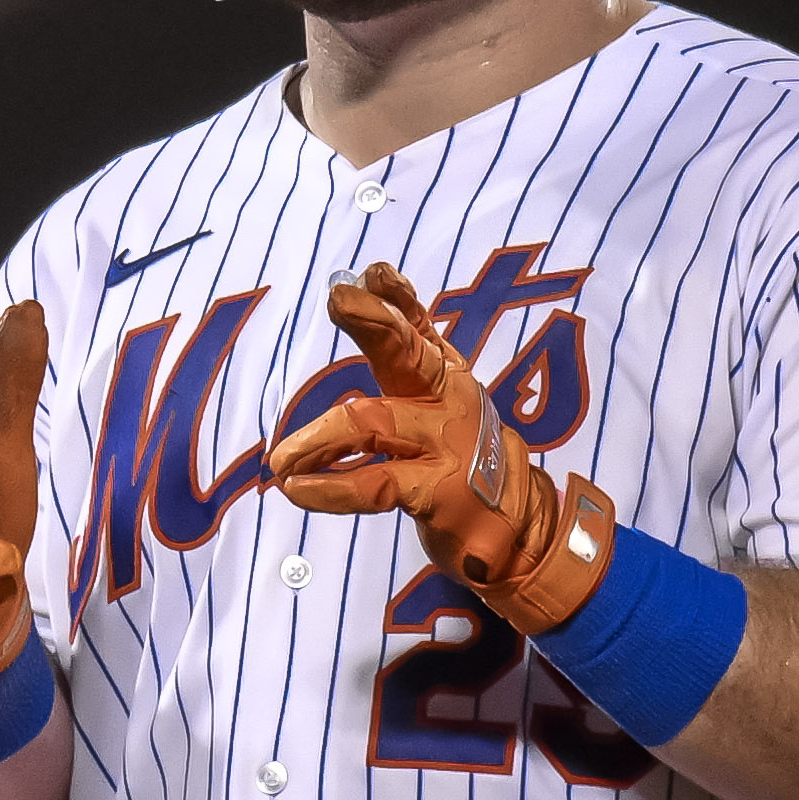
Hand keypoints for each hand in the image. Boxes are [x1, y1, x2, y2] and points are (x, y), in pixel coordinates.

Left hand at [270, 261, 614, 637]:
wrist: (518, 526)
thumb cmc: (464, 454)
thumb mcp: (446, 393)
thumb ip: (416, 341)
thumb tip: (373, 278)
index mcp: (445, 376)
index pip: (419, 325)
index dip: (395, 297)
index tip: (370, 273)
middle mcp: (447, 401)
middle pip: (408, 354)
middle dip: (373, 322)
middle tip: (340, 299)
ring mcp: (444, 446)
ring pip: (375, 424)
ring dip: (320, 439)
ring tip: (280, 459)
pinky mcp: (436, 492)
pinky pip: (373, 483)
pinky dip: (330, 489)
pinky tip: (297, 489)